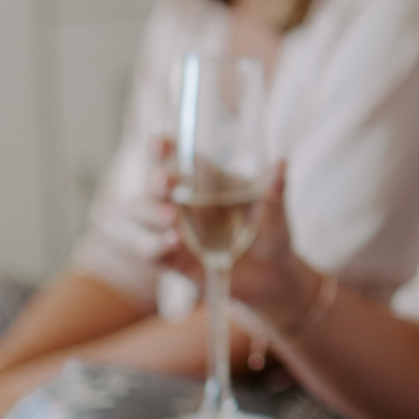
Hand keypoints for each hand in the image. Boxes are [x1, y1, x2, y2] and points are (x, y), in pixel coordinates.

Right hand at [155, 159, 318, 330]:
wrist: (272, 274)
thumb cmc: (270, 232)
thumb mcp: (275, 211)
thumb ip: (274, 190)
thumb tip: (281, 163)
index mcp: (203, 181)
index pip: (175, 158)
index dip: (162, 149)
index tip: (159, 143)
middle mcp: (180, 202)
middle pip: (152, 187)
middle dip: (154, 182)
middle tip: (166, 182)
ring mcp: (171, 230)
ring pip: (138, 217)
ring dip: (148, 215)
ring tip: (170, 218)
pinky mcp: (171, 259)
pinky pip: (149, 251)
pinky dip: (155, 246)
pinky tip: (173, 243)